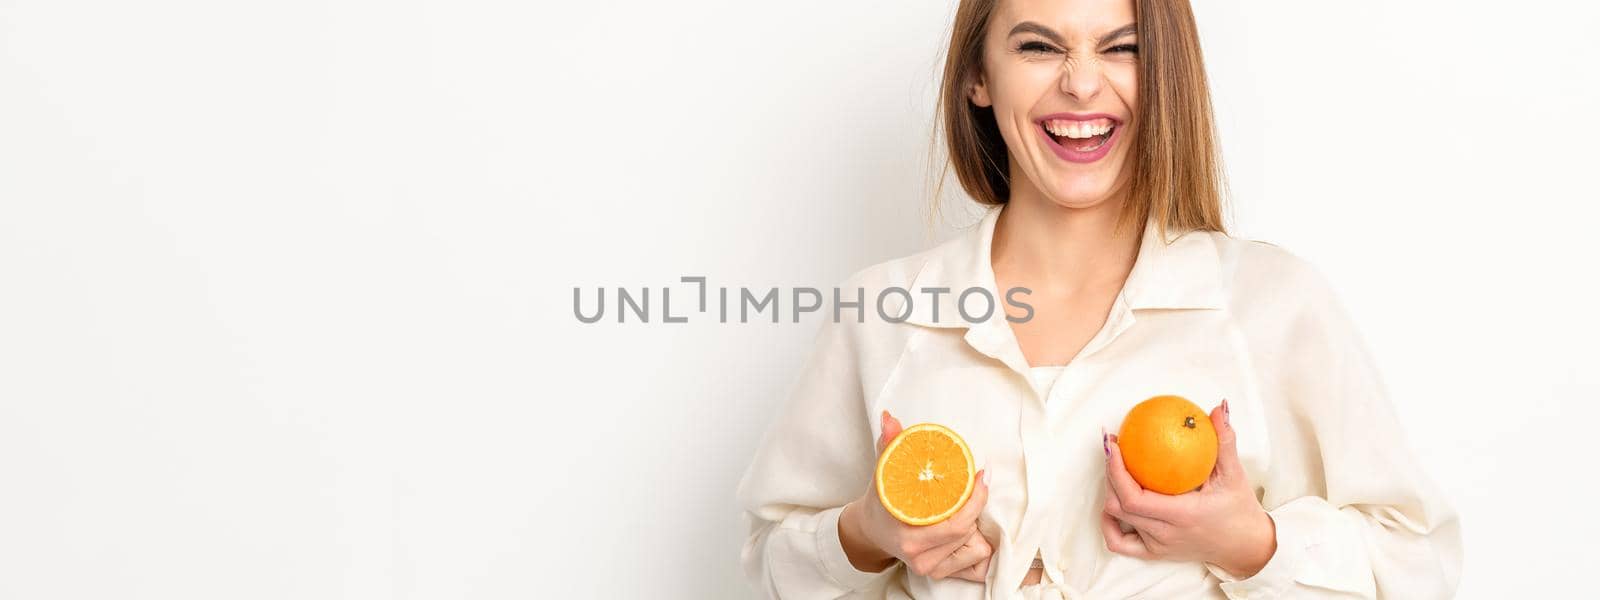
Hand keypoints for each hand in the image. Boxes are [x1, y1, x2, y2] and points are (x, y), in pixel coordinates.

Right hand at [838, 411, 992, 581]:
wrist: (869, 532)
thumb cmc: (879, 503)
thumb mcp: (882, 474)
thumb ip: (889, 446)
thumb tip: (889, 418)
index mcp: (908, 536)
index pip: (956, 523)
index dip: (975, 500)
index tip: (981, 475)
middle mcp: (919, 557)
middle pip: (966, 531)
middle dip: (975, 507)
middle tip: (977, 483)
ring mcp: (929, 568)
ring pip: (972, 546)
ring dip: (974, 524)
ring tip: (968, 503)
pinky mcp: (937, 573)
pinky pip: (974, 563)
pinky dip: (976, 545)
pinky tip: (970, 527)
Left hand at [1099, 400, 1276, 577]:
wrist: (1246, 548)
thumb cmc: (1239, 511)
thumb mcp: (1234, 475)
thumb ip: (1225, 442)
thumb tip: (1218, 409)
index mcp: (1182, 515)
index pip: (1133, 497)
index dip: (1115, 471)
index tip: (1114, 445)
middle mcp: (1165, 534)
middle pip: (1118, 505)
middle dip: (1109, 473)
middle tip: (1114, 447)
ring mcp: (1157, 546)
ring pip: (1117, 520)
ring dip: (1110, 492)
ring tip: (1115, 468)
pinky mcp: (1154, 554)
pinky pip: (1120, 543)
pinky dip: (1110, 524)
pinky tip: (1112, 505)